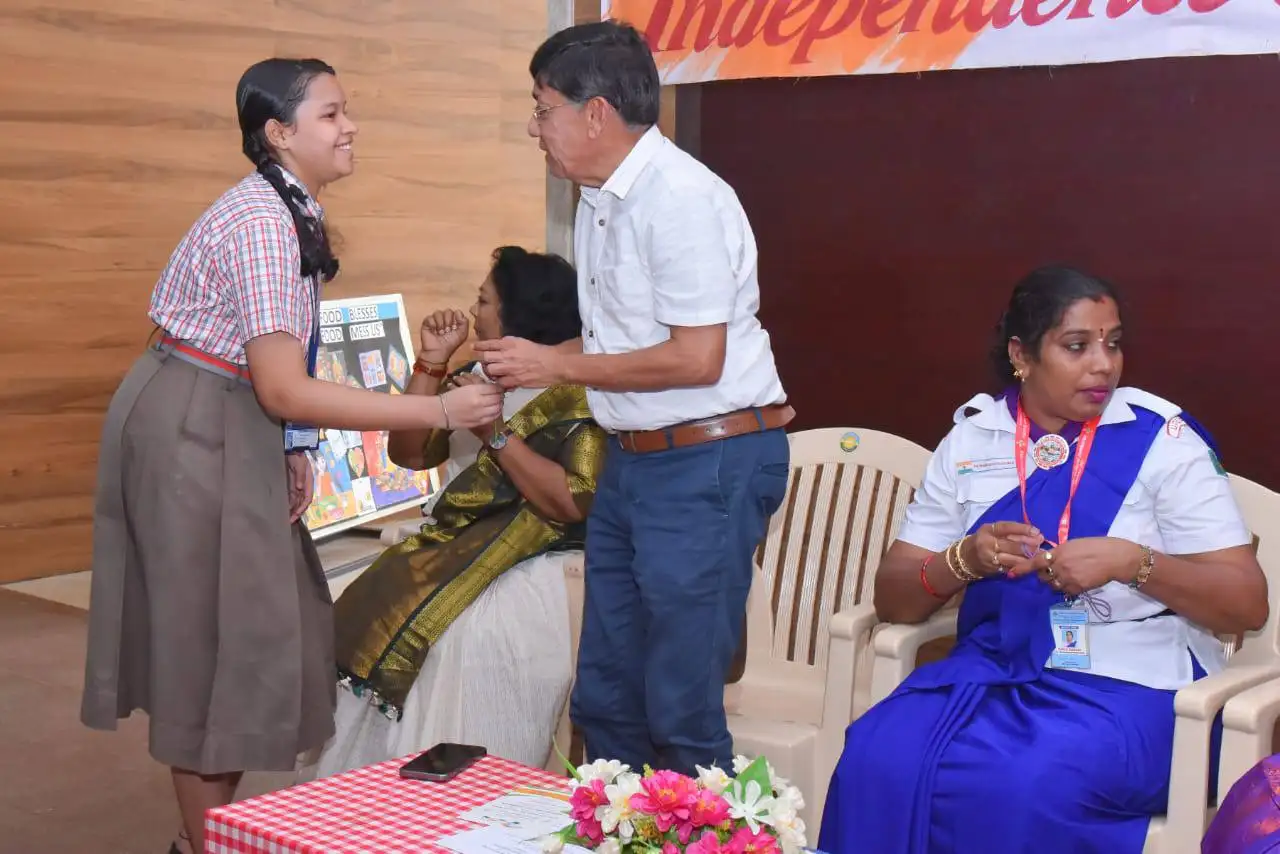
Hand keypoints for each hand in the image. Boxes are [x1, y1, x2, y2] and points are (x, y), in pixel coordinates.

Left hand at [286, 452, 314, 522]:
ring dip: (292, 509)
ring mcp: (297, 485)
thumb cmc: (298, 455)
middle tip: (289, 521)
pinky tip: (282, 507)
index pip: (307, 498)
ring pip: (295, 500)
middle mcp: (303, 485)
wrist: (292, 448)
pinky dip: (287, 502)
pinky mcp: (290, 483)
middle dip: (296, 512)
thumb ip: (300, 475)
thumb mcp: (300, 464)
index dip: (302, 507)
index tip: (296, 515)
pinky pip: (290, 495)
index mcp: (308, 482)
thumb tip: (300, 487)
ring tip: (285, 517)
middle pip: (301, 502)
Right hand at [419, 309, 469, 362]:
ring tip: (440, 332)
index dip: (456, 319)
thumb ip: (464, 322)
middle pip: (448, 311)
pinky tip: (433, 331)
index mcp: (454, 321)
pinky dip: (432, 325)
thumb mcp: (462, 334)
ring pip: (438, 313)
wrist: (439, 352)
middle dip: (448, 322)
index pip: (456, 312)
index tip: (455, 328)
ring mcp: (435, 320)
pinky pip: (429, 317)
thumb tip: (458, 312)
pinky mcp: (426, 323)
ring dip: (440, 324)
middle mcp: (444, 319)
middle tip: (447, 331)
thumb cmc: (450, 344)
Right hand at [452, 373, 502, 439]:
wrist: (439, 412)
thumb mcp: (465, 387)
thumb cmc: (450, 397)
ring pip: (497, 408)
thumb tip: (492, 387)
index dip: (499, 388)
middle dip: (500, 396)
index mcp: (475, 390)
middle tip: (499, 395)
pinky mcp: (478, 422)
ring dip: (499, 405)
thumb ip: (479, 387)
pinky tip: (494, 411)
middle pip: (498, 398)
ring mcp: (479, 413)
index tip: (499, 388)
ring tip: (497, 402)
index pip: (494, 388)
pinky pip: (492, 417)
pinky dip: (496, 413)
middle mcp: (479, 401)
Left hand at [472, 337, 563, 389]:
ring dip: (490, 372)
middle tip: (485, 363)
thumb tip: (497, 348)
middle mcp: (506, 355)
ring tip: (494, 373)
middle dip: (483, 361)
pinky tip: (503, 382)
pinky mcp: (514, 380)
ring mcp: (509, 369)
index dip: (479, 346)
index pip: (488, 344)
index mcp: (508, 343)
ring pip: (490, 371)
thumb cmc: (539, 352)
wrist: (553, 363)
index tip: (474, 347)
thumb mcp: (522, 342)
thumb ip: (508, 345)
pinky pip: (500, 383)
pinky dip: (500, 383)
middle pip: (485, 358)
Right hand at [963, 521, 1044, 576]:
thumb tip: (1034, 534)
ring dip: (1029, 558)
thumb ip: (1009, 532)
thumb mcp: (991, 532)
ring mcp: (990, 558)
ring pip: (1013, 558)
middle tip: (1042, 544)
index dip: (1023, 529)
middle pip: (1012, 545)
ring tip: (1041, 556)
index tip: (1037, 531)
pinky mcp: (993, 570)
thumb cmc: (982, 541)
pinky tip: (1032, 564)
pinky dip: (1023, 566)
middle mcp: (987, 543)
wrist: (964, 559)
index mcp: (987, 530)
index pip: (1007, 527)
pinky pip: (1011, 568)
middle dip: (1029, 545)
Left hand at [1007, 536, 1141, 595]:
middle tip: (1052, 570)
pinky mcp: (1077, 588)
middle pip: (1042, 576)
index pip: (1035, 562)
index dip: (1022, 568)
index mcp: (1058, 552)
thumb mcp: (1073, 544)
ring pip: (1052, 585)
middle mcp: (1060, 566)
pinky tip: (1076, 580)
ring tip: (1066, 575)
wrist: (1115, 558)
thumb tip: (1050, 557)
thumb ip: (1059, 552)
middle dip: (1044, 575)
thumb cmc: (1096, 546)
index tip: (1011, 574)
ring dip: (1054, 582)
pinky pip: (1065, 591)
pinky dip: (1067, 587)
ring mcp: (1068, 578)